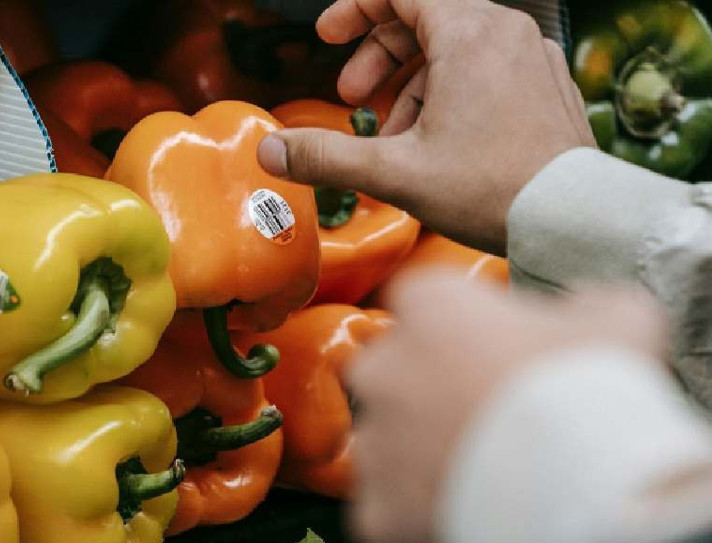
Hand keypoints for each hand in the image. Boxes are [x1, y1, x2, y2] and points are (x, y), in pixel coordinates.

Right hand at [257, 0, 595, 253]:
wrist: (575, 220)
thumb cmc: (492, 190)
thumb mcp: (394, 173)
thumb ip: (326, 157)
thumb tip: (270, 152)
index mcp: (469, 34)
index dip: (355, 11)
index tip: (327, 36)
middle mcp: (506, 33)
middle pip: (425, 19)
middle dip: (378, 57)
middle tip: (350, 99)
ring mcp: (533, 58)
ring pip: (456, 48)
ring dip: (411, 84)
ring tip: (392, 134)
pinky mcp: (547, 87)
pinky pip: (487, 70)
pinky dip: (450, 93)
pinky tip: (436, 143)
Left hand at [346, 271, 666, 542]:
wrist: (584, 489)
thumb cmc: (594, 389)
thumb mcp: (618, 318)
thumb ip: (587, 304)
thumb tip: (581, 309)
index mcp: (429, 307)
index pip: (424, 300)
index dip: (460, 325)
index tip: (496, 349)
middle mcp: (383, 367)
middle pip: (393, 370)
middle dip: (428, 388)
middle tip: (488, 417)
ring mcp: (375, 440)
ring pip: (384, 441)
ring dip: (418, 453)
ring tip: (481, 474)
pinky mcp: (377, 507)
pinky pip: (384, 507)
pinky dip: (412, 513)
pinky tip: (459, 515)